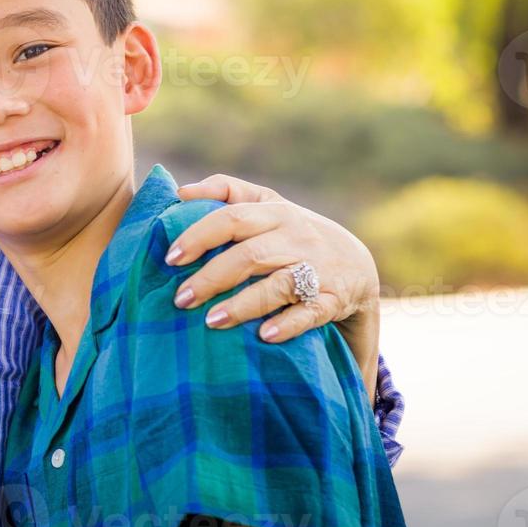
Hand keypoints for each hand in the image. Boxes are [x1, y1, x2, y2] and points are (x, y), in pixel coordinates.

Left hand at [167, 175, 380, 383]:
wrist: (356, 264)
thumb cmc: (292, 232)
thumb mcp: (267, 203)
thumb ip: (226, 190)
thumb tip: (180, 192)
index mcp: (274, 212)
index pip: (231, 218)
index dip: (198, 237)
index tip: (170, 258)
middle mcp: (296, 237)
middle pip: (249, 255)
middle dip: (211, 278)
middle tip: (181, 299)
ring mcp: (317, 268)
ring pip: (277, 286)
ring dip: (243, 305)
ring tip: (210, 321)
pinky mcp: (332, 299)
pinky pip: (310, 313)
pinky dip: (288, 324)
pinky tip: (264, 335)